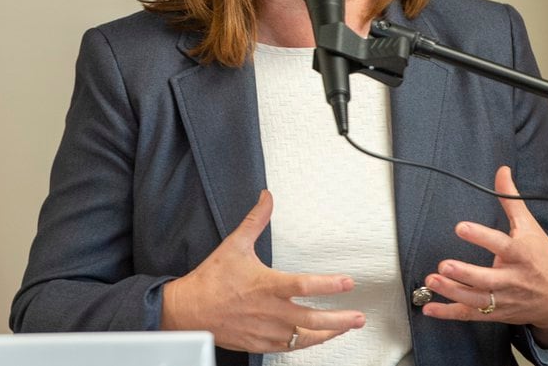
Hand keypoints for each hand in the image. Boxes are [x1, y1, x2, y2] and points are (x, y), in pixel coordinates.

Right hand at [161, 190, 365, 352]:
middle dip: (339, 319)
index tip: (348, 283)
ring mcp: (266, 331)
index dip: (329, 285)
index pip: (304, 285)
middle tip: (358, 317)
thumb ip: (256, 220)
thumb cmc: (211, 281)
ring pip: (303, 338)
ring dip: (328, 334)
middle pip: (311, 319)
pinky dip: (306, 344)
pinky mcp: (260, 344)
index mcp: (266, 285)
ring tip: (345, 329)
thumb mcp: (235, 244)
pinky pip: (289, 348)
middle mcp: (269, 311)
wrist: (188, 311)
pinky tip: (317, 339)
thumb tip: (266, 199)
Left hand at [422, 166, 547, 348]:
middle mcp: (513, 279)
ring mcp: (504, 299)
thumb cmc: (544, 258)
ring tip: (432, 280)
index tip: (461, 227)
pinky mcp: (496, 313)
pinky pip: (471, 315)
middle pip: (487, 279)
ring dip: (452, 292)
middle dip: (465, 273)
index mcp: (522, 254)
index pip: (502, 245)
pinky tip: (430, 307)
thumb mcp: (531, 226)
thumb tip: (502, 170)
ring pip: (477, 299)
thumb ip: (511, 199)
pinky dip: (449, 313)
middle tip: (444, 265)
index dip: (481, 236)